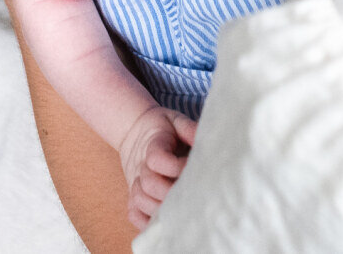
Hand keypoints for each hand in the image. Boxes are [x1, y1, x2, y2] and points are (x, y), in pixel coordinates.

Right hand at [118, 106, 197, 229]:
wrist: (134, 130)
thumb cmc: (163, 128)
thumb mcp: (176, 121)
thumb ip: (189, 129)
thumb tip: (210, 139)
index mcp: (153, 144)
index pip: (157, 159)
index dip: (175, 166)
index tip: (192, 167)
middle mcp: (140, 165)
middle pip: (149, 184)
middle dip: (171, 193)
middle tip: (192, 195)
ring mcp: (134, 181)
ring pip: (140, 200)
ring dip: (160, 208)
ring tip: (182, 210)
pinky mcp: (132, 194)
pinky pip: (133, 213)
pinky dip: (145, 221)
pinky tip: (164, 221)